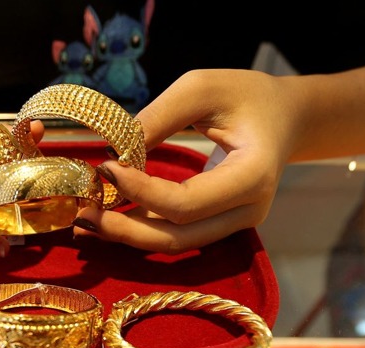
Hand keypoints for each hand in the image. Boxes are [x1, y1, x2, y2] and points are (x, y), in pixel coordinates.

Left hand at [73, 69, 300, 253]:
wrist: (283, 116)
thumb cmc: (244, 95)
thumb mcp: (201, 88)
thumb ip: (158, 117)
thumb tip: (113, 150)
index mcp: (253, 175)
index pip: (187, 202)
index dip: (141, 192)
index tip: (105, 168)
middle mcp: (248, 210)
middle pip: (178, 237)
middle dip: (125, 230)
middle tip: (81, 214)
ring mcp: (235, 222)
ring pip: (174, 242)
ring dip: (127, 235)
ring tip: (84, 221)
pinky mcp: (219, 223)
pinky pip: (176, 233)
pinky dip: (141, 228)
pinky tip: (108, 218)